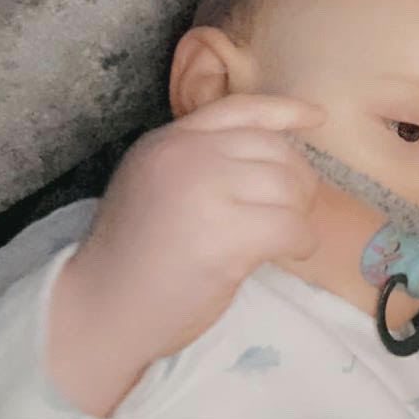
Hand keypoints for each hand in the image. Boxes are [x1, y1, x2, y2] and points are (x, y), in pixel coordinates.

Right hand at [46, 94, 324, 415]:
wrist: (102, 309)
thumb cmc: (134, 256)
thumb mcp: (156, 183)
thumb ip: (201, 161)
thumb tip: (275, 154)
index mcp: (169, 141)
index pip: (240, 109)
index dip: (285, 111)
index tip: (316, 118)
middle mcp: (186, 156)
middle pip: (276, 150)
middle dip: (297, 181)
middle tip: (290, 211)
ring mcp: (205, 192)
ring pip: (289, 186)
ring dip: (300, 214)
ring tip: (285, 236)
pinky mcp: (224, 236)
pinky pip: (291, 226)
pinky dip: (301, 241)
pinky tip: (290, 253)